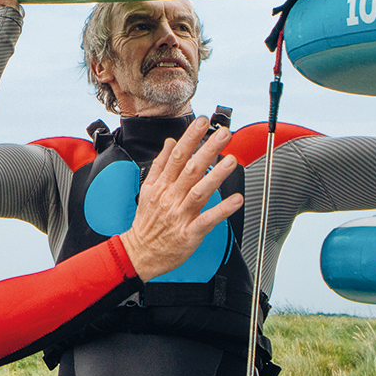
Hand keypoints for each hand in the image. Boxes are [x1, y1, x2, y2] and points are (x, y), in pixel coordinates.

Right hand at [119, 120, 242, 281]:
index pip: (177, 156)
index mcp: (162, 185)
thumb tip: (170, 143)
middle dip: (208, 149)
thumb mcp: (147, 189)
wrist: (140, 253)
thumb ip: (160, 165)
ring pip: (200, 191)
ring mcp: (180, 215)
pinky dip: (222, 209)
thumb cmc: (146, 223)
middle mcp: (171, 197)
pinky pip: (207, 219)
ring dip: (216, 175)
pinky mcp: (189, 233)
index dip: (191, 137)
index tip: (203, 122)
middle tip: (224, 134)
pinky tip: (235, 200)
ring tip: (231, 161)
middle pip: (191, 169)